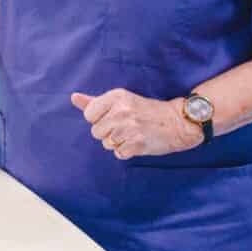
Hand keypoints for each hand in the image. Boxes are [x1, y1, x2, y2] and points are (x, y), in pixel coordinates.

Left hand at [69, 89, 200, 159]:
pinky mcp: (136, 144)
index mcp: (116, 96)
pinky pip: (118, 154)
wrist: (178, 122)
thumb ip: (95, 102)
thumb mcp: (121, 100)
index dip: (99, 119)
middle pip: (96, 132)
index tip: (114, 117)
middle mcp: (121, 111)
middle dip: (108, 132)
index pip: (89, 115)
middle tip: (126, 126)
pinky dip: (127, 151)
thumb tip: (73, 97)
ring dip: (118, 143)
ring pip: (106, 144)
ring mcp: (128, 128)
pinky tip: (137, 142)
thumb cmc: (146, 111)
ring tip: (133, 134)